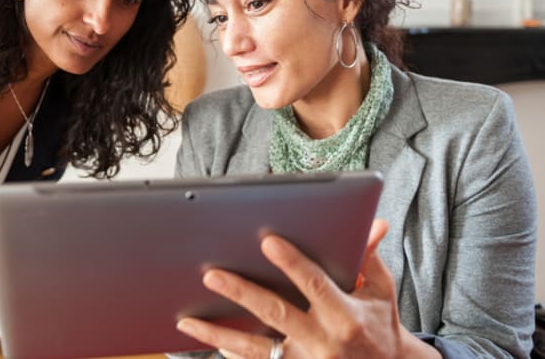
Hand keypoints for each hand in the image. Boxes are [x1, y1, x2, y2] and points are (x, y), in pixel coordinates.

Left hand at [176, 219, 439, 357]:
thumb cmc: (378, 327)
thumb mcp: (380, 292)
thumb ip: (369, 257)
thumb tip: (373, 222)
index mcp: (346, 316)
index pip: (314, 284)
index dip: (291, 262)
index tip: (267, 240)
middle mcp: (323, 342)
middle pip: (275, 314)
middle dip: (241, 293)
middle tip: (211, 274)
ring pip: (255, 349)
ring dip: (219, 335)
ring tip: (187, 322)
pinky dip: (232, 355)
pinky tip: (209, 343)